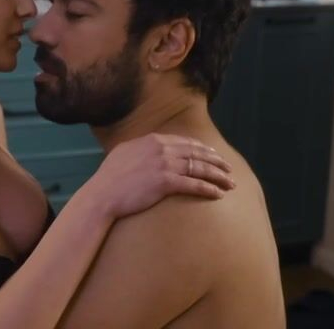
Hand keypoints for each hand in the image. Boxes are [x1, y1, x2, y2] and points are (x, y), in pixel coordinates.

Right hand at [84, 133, 235, 219]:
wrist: (103, 194)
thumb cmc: (110, 177)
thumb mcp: (125, 153)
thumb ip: (142, 148)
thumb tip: (150, 148)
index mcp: (153, 140)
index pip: (186, 142)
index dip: (203, 149)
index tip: (214, 155)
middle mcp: (161, 149)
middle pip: (197, 153)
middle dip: (216, 161)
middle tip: (229, 169)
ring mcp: (165, 165)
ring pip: (200, 169)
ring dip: (218, 176)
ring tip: (230, 184)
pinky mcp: (166, 182)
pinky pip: (194, 185)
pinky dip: (209, 189)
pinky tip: (218, 194)